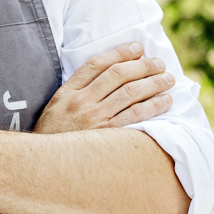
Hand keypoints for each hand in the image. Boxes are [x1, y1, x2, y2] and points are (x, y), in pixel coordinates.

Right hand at [33, 42, 174, 134]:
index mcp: (67, 92)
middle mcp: (81, 102)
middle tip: (159, 63)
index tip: (138, 48)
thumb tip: (105, 77)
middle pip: (117, 75)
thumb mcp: (56, 108)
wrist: (46, 166)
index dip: (120, 53)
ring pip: (130, 92)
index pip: (96, 64)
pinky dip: (153, 105)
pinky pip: (135, 116)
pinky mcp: (107, 136)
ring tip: (167, 79)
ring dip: (153, 82)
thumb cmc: (53, 137)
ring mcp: (95, 119)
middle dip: (142, 66)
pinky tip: (165, 101)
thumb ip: (76, 91)